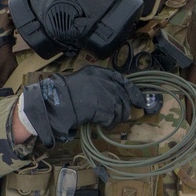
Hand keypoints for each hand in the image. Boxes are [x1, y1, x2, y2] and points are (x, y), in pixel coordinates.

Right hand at [21, 66, 147, 146]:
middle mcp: (105, 81)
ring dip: (115, 118)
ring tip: (105, 120)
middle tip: (120, 116)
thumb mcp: (83, 80)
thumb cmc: (64, 93)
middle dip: (124, 109)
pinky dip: (108, 124)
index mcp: (99, 72)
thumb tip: (116, 95)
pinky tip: (101, 123)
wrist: (55, 103)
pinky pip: (113, 119)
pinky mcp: (104, 109)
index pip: (124, 80)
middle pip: (124, 97)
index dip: (134, 92)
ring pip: (121, 110)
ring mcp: (106, 95)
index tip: (140, 101)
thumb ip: (99, 84)